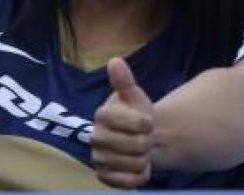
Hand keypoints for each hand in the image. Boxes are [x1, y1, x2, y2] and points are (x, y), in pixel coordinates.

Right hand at [92, 57, 154, 187]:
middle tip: (142, 137)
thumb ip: (125, 81)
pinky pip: (130, 182)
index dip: (148, 123)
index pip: (139, 125)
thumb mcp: (134, 95)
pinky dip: (140, 175)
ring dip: (145, 159)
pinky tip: (137, 166)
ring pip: (136, 164)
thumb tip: (115, 61)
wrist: (135, 137)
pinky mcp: (103, 177)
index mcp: (102, 114)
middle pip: (139, 146)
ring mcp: (98, 158)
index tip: (146, 120)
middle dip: (147, 142)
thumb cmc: (135, 113)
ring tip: (139, 150)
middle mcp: (95, 137)